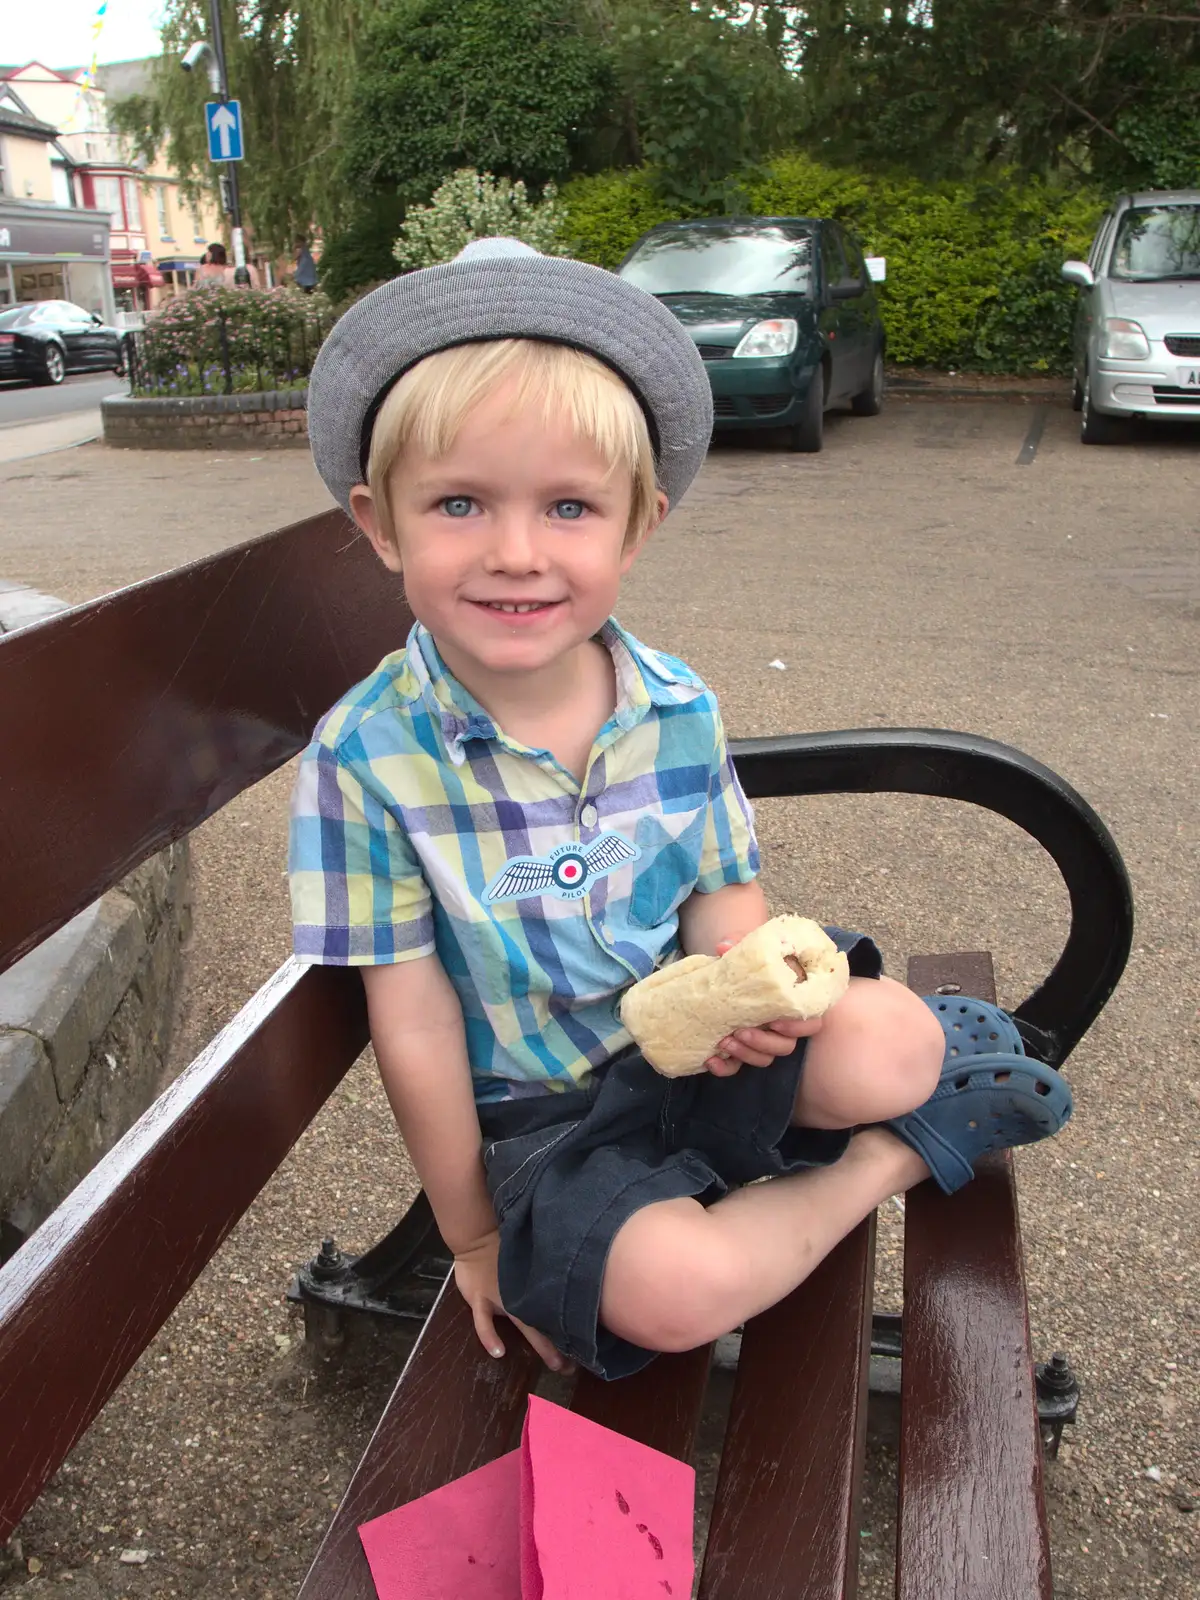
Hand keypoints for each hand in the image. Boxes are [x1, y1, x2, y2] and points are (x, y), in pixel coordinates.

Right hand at [453, 1231, 570, 1372]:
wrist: (476, 1236)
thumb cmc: (502, 1245)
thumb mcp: (529, 1254)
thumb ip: (544, 1268)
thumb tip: (569, 1277)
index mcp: (535, 1283)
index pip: (558, 1306)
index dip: (572, 1325)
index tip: (588, 1343)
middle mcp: (522, 1293)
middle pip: (548, 1321)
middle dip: (564, 1343)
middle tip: (578, 1364)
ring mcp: (500, 1297)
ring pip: (526, 1324)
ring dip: (543, 1344)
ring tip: (556, 1364)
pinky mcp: (480, 1298)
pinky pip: (484, 1321)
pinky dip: (490, 1337)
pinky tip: (498, 1352)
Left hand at [704, 937, 824, 1075]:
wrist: (730, 973)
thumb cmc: (749, 964)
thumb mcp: (748, 952)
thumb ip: (740, 946)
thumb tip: (723, 946)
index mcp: (792, 1003)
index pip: (811, 1023)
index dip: (795, 1026)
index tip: (773, 1021)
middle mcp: (782, 1027)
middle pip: (786, 1046)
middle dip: (763, 1042)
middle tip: (740, 1031)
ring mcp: (763, 1040)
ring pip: (765, 1059)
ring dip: (745, 1054)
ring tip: (723, 1041)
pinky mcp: (743, 1050)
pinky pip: (738, 1068)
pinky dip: (725, 1067)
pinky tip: (710, 1060)